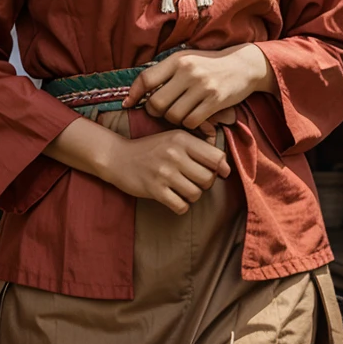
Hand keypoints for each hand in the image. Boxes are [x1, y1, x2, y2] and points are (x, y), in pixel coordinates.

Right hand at [102, 130, 230, 214]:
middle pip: (208, 178)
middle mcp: (174, 154)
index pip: (217, 157)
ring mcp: (164, 173)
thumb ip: (199, 144)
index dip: (221, 167)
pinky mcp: (154, 190)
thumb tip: (225, 165)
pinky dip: (181, 206)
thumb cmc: (151, 148)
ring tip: (182, 189)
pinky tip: (174, 198)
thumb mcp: (174, 137)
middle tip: (194, 180)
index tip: (218, 172)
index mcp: (182, 139)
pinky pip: (181, 206)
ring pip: (196, 194)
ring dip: (192, 195)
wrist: (118, 157)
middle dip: (205, 183)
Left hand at [122, 45, 277, 131]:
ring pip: (173, 115)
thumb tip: (134, 92)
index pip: (146, 79)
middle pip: (156, 103)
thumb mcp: (186, 60)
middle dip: (154, 112)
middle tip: (161, 111)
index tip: (129, 104)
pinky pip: (191, 122)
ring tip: (179, 113)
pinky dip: (188, 124)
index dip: (134, 94)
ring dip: (172, 119)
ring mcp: (202, 87)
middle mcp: (188, 72)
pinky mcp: (215, 101)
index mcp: (177, 60)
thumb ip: (164, 72)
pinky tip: (192, 117)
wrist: (244, 65)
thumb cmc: (209, 65)